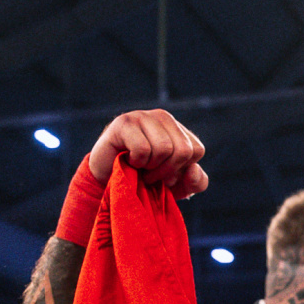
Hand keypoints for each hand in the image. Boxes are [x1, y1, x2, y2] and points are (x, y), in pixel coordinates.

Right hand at [87, 110, 208, 197]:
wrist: (107, 183)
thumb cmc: (144, 181)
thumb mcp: (177, 187)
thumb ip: (196, 181)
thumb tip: (193, 168)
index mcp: (178, 129)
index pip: (196, 150)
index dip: (181, 170)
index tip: (164, 175)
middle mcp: (163, 118)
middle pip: (183, 150)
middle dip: (166, 172)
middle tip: (149, 174)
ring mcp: (143, 116)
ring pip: (164, 149)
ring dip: (150, 168)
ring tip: (139, 167)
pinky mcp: (124, 123)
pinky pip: (143, 149)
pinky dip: (136, 163)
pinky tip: (128, 160)